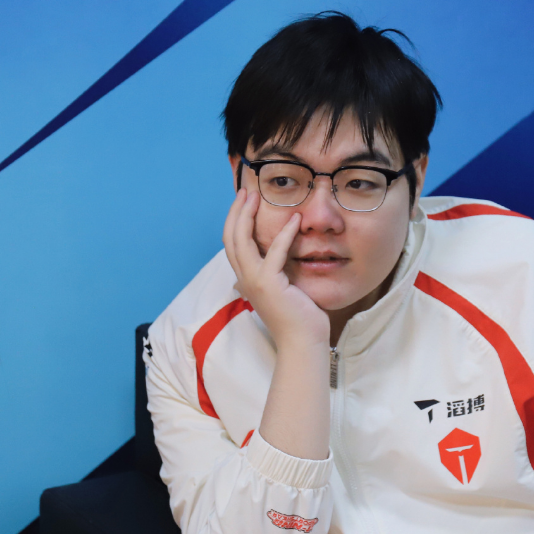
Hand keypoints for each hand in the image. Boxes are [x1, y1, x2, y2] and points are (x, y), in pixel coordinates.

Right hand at [223, 188, 329, 349]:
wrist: (302, 342)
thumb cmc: (297, 318)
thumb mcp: (281, 291)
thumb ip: (273, 275)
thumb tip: (270, 265)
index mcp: (246, 279)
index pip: (232, 244)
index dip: (234, 221)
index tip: (244, 201)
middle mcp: (245, 279)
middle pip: (230, 238)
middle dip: (236, 212)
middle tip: (245, 191)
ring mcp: (255, 281)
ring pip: (241, 241)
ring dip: (247, 215)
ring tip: (256, 196)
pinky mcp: (270, 284)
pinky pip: (274, 252)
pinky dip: (284, 233)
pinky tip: (295, 220)